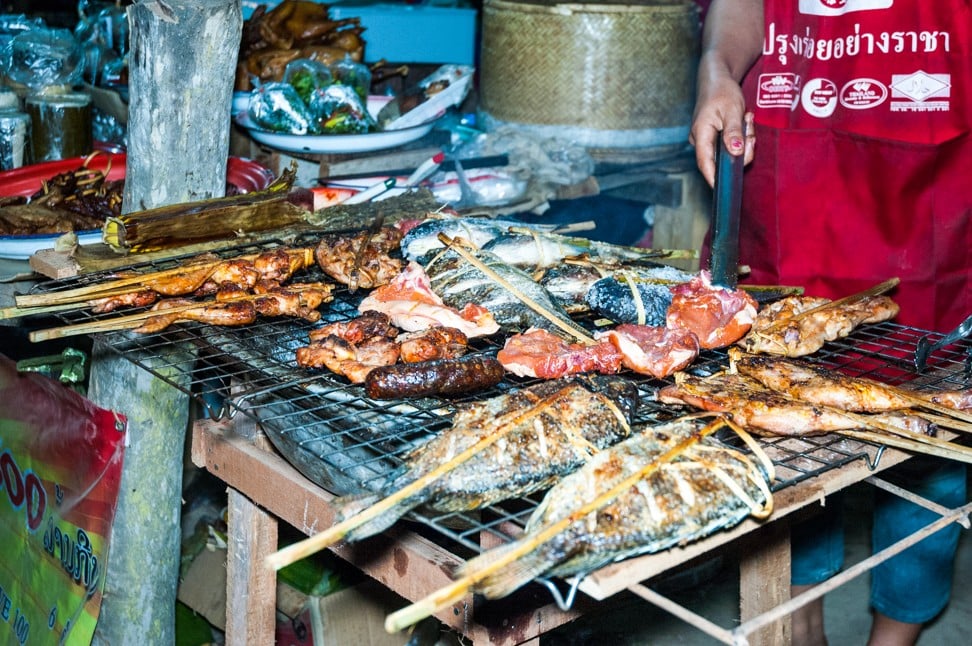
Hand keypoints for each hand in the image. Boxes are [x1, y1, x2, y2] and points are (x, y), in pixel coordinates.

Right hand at [689, 69, 754, 186]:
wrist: (716, 78)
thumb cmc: (721, 91)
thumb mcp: (731, 109)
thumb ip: (733, 132)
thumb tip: (736, 151)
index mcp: (700, 133)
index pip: (705, 163)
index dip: (713, 178)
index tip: (724, 189)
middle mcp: (700, 140)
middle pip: (721, 159)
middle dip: (741, 149)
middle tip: (749, 129)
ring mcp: (706, 140)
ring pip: (727, 151)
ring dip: (743, 140)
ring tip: (746, 119)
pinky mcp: (713, 138)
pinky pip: (729, 145)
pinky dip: (740, 137)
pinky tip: (743, 123)